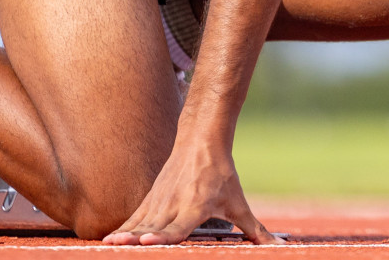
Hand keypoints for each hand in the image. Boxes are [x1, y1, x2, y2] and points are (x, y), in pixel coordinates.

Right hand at [104, 134, 276, 244]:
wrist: (201, 141)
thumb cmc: (222, 174)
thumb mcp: (238, 202)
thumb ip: (255, 228)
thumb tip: (278, 244)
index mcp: (196, 206)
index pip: (177, 226)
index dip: (164, 235)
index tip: (149, 240)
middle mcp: (175, 204)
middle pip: (153, 227)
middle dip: (138, 240)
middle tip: (123, 248)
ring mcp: (160, 201)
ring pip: (140, 222)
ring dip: (125, 235)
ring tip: (111, 245)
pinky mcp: (151, 198)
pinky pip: (134, 217)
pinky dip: (122, 229)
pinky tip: (110, 241)